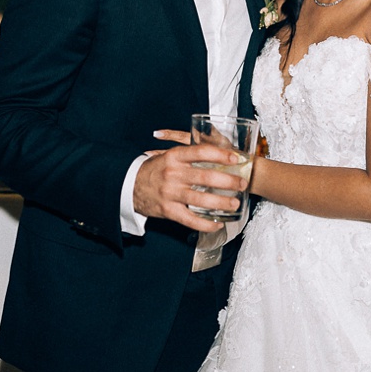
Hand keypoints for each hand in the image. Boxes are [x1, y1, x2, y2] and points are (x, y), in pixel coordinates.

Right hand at [133, 134, 247, 231]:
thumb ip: (188, 153)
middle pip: (205, 177)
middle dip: (228, 181)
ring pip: (200, 200)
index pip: (200, 152)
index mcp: (174, 157)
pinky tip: (218, 224)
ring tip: (235, 203)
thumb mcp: (167, 155)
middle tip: (242, 184)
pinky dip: (206, 224)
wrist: (128, 186)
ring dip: (221, 203)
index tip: (235, 158)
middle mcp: (173, 174)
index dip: (220, 155)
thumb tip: (215, 147)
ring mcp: (170, 193)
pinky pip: (190, 219)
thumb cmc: (153, 169)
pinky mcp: (167, 210)